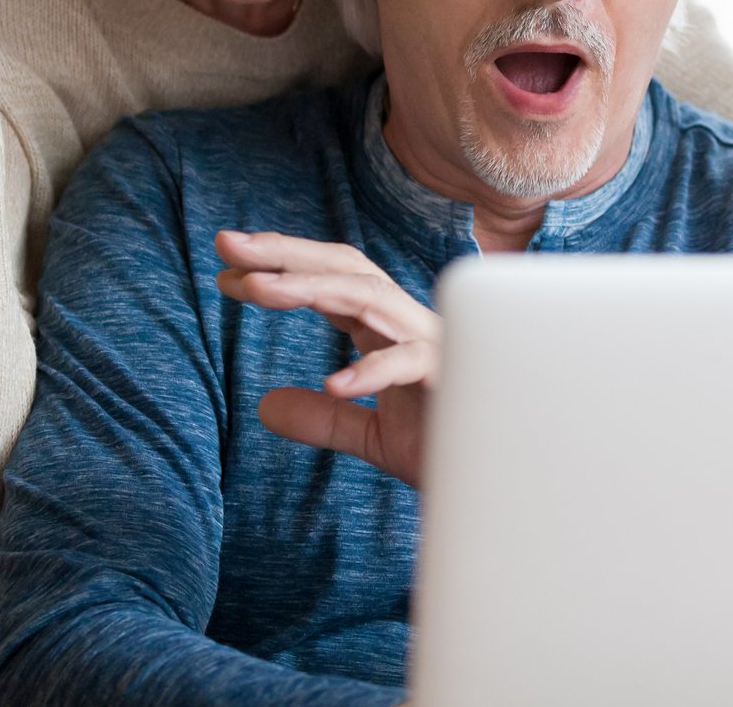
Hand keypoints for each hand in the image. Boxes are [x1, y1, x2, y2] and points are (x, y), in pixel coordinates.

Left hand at [214, 230, 440, 488]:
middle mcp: (411, 323)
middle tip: (225, 245)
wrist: (508, 487)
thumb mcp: (372, 437)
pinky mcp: (454, 379)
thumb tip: (265, 406)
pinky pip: (410, 364)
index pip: (330, 281)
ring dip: (310, 288)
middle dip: (285, 252)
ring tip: (255, 292)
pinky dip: (372, 370)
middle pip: (344, 267)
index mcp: (390, 329)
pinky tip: (335, 384)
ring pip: (368, 296)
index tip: (224, 272)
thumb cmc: (449, 450)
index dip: (279, 270)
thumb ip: (325, 418)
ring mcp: (435, 345)